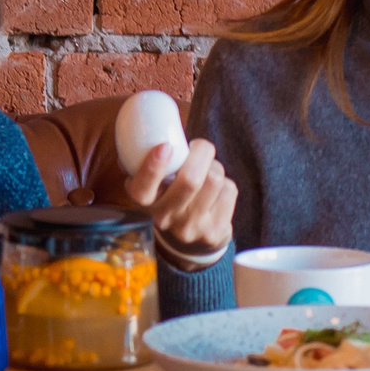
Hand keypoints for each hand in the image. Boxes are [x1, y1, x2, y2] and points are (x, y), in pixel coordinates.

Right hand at [126, 136, 234, 261]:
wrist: (190, 238)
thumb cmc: (169, 195)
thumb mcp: (152, 182)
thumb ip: (146, 162)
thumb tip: (140, 132)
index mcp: (144, 202)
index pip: (142, 189)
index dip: (153, 167)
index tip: (165, 146)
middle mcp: (165, 218)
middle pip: (190, 180)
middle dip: (201, 154)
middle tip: (199, 147)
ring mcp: (191, 228)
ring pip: (214, 181)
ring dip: (215, 168)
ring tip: (208, 171)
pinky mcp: (215, 231)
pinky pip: (229, 191)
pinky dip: (226, 183)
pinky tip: (217, 191)